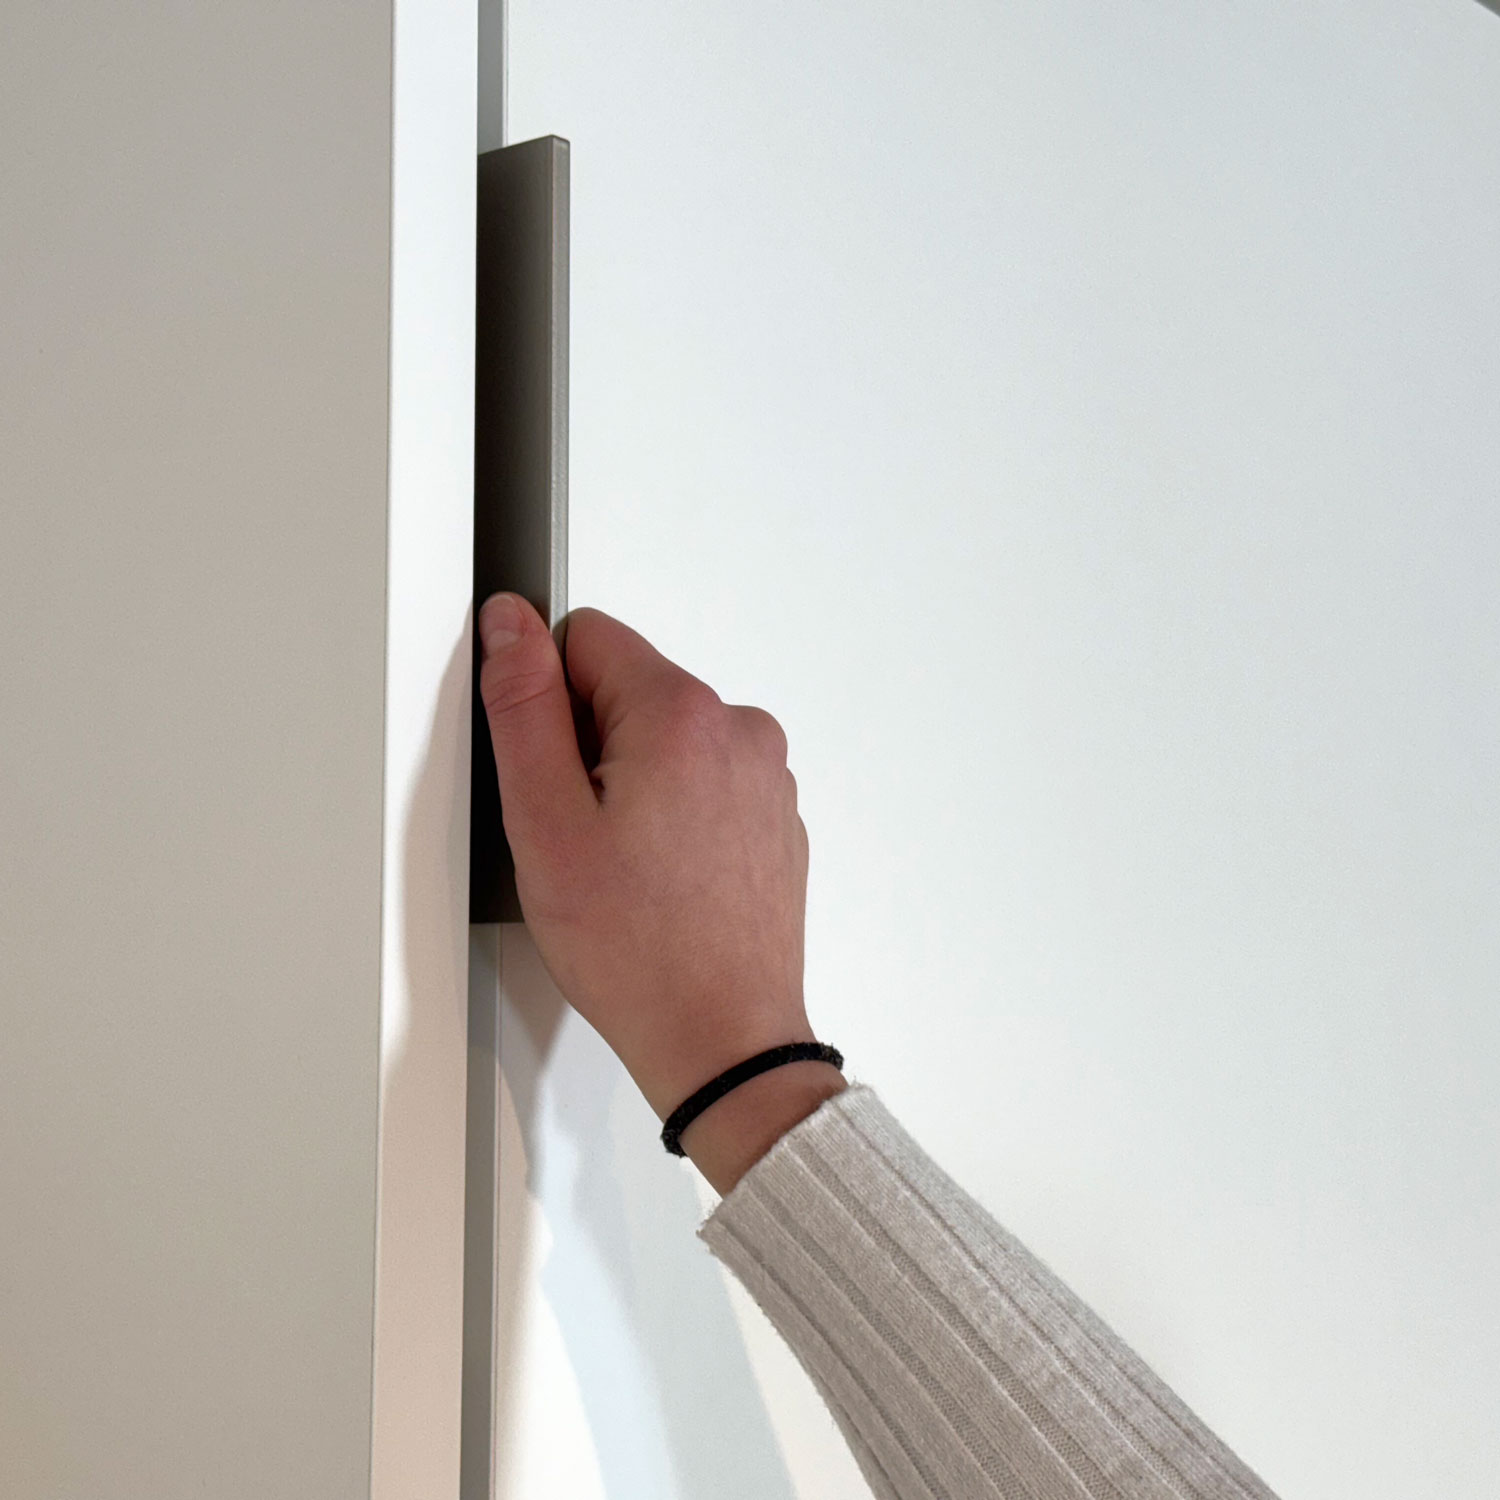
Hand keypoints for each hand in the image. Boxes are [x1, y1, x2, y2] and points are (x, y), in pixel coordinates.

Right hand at [477, 591, 845, 1191]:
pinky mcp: (775, 816)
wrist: (724, 1040)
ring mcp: (766, 775)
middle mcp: (740, 730)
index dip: (545, 704)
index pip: (584, 637)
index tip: (552, 777)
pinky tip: (661, 880)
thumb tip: (510, 623)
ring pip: (665, 739)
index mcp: (682, 714)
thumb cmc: (639, 952)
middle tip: (585, 838)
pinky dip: (675, 814)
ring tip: (626, 868)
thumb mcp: (546, 823)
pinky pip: (704, 782)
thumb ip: (523, 705)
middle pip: (628, 689)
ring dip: (633, 783)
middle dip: (589, 747)